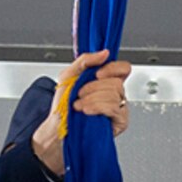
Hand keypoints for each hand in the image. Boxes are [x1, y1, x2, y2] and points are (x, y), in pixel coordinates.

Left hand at [32, 51, 132, 175]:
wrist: (58, 128)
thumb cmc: (63, 106)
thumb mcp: (68, 75)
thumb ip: (85, 60)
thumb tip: (105, 53)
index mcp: (106, 81)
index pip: (123, 69)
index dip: (113, 68)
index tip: (97, 74)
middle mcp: (115, 94)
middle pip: (117, 81)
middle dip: (93, 87)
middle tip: (80, 94)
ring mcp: (119, 108)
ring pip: (114, 94)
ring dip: (92, 98)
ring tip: (79, 105)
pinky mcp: (120, 121)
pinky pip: (114, 108)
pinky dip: (97, 107)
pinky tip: (87, 111)